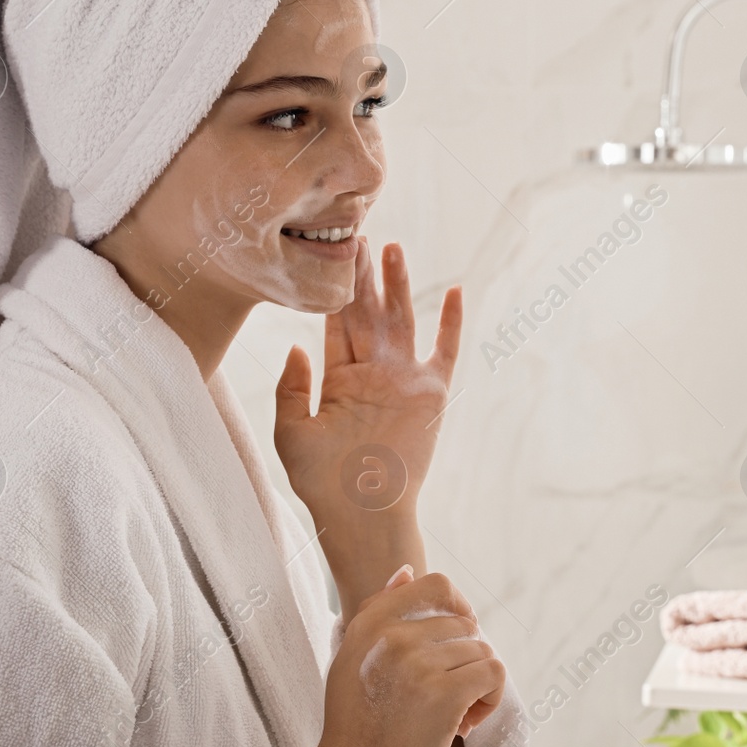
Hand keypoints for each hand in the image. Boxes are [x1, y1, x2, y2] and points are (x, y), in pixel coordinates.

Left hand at [275, 237, 462, 612]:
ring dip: (399, 285)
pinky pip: (445, 350)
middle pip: (368, 312)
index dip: (334, 287)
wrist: (365, 514)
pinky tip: (456, 289)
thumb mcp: (290, 435)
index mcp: (339, 379)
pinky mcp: (432, 393)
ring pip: (402, 320)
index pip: (336, 322)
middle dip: (364, 275)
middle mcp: (373, 372)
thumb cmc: (323, 484)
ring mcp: (404, 380)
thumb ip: (290, 390)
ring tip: (393, 247)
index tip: (332, 250)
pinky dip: (452, 322)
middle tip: (360, 232)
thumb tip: (296, 347)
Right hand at [289, 567, 505, 746]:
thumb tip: (407, 571)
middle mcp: (393, 636)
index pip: (437, 585)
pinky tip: (464, 724)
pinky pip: (494, 673)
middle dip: (464, 661)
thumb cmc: (355, 726)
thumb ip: (378, 612)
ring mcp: (419, 664)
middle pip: (466, 624)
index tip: (457, 639)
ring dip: (476, 687)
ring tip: (449, 717)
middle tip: (443, 699)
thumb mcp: (352, 660)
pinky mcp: (444, 694)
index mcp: (370, 623)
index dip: (459, 608)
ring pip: (482, 650)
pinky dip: (489, 700)